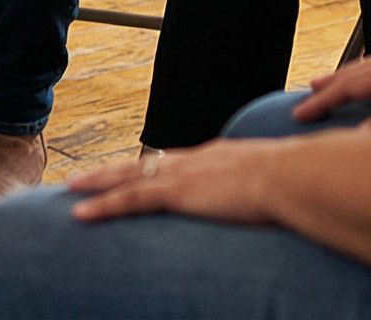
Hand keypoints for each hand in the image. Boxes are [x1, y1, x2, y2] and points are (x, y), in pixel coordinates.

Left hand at [62, 138, 278, 225]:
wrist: (296, 177)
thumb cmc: (299, 185)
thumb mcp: (281, 186)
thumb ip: (271, 193)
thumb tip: (285, 204)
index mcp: (219, 157)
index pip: (174, 162)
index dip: (150, 167)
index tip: (133, 171)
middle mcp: (195, 160)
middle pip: (142, 164)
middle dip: (112, 170)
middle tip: (86, 175)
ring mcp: (184, 174)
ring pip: (126, 177)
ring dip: (96, 183)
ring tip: (71, 188)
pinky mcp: (178, 192)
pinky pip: (130, 199)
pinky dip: (102, 205)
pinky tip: (80, 213)